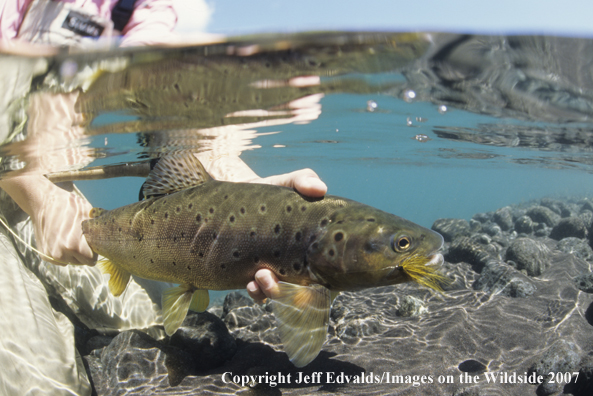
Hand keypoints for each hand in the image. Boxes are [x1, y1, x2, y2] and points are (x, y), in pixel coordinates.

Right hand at [0, 175, 95, 265]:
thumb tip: (109, 241)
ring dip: (73, 254)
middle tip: (80, 238)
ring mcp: (50, 255)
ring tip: (71, 237)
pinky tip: (62, 239)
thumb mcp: (89, 216)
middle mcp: (60, 254)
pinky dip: (62, 253)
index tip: (91, 242)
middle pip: (81, 262)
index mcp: (74, 246)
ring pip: (70, 261)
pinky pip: (60, 260)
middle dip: (83, 253)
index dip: (93, 251)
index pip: (91, 260)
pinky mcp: (44, 254)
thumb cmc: (70, 206)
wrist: (44, 202)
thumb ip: (96, 233)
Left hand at [245, 169, 326, 301]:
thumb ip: (303, 180)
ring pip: (282, 297)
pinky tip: (249, 283)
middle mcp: (299, 264)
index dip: (332, 286)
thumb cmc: (271, 191)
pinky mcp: (256, 276)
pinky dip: (258, 294)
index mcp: (314, 248)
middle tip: (279, 275)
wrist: (237, 193)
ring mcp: (278, 272)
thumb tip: (320, 189)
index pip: (331, 274)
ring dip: (274, 293)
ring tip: (261, 276)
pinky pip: (261, 295)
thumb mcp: (287, 183)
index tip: (321, 283)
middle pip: (307, 293)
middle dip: (297, 296)